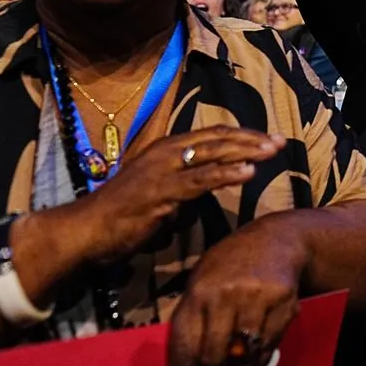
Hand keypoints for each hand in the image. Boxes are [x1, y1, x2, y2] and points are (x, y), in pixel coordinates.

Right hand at [76, 126, 285, 265]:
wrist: (85, 231)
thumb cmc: (120, 215)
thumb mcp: (158, 191)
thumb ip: (183, 185)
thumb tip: (207, 188)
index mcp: (166, 148)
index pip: (212, 135)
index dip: (242, 134)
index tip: (268, 138)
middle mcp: (166, 152)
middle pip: (218, 138)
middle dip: (252, 139)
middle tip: (280, 142)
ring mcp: (163, 170)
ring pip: (213, 154)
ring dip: (246, 151)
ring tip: (272, 152)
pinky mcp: (162, 192)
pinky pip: (201, 180)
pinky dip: (227, 174)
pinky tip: (248, 173)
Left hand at [169, 220, 305, 365]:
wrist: (276, 238)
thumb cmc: (232, 263)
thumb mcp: (202, 280)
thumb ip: (194, 318)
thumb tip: (187, 362)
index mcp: (199, 291)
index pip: (185, 346)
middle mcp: (226, 295)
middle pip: (213, 357)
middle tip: (216, 365)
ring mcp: (257, 299)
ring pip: (244, 356)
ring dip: (240, 365)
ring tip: (238, 360)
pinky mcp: (284, 303)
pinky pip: (269, 346)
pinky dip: (261, 355)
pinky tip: (256, 347)